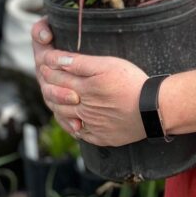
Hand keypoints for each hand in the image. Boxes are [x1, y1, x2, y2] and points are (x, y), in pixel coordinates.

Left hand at [32, 20, 147, 145]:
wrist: (152, 110)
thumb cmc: (131, 83)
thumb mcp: (107, 64)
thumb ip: (80, 63)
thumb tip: (56, 59)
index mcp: (84, 89)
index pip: (58, 77)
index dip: (49, 68)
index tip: (44, 62)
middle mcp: (83, 109)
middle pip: (58, 98)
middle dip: (48, 86)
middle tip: (43, 79)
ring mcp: (91, 125)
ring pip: (64, 117)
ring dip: (56, 106)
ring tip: (53, 98)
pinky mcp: (100, 136)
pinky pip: (79, 133)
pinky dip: (71, 126)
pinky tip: (71, 121)